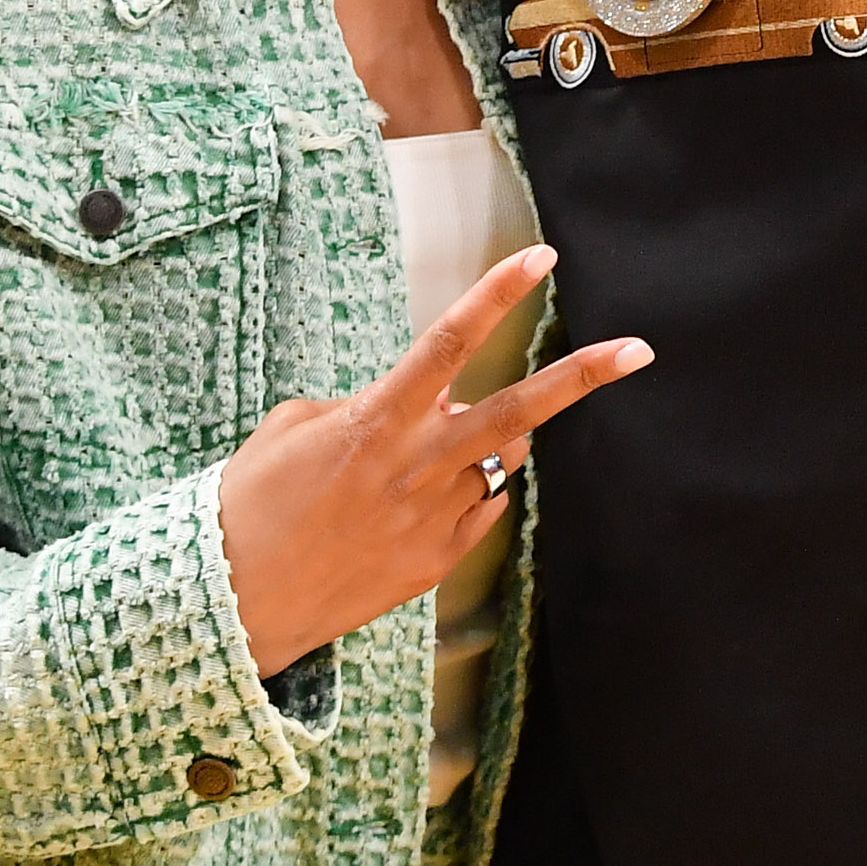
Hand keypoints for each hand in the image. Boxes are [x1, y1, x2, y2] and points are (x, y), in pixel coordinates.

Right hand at [216, 245, 650, 675]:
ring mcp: (431, 521)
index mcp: (374, 422)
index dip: (497, 294)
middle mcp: (414, 468)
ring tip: (424, 452)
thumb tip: (432, 402)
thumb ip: (369, 403)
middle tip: (639, 349)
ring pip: (494, 460)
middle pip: (515, 410)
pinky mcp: (434, 565)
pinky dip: (465, 491)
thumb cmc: (248, 503)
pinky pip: (478, 510)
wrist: (227, 606)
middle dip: (582, 377)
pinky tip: (418, 500)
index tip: (541, 259)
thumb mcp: (295, 427)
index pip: (449, 342)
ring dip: (481, 442)